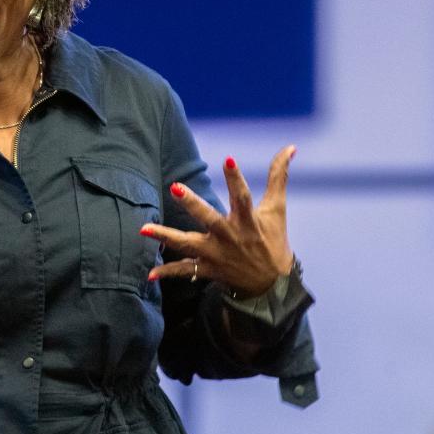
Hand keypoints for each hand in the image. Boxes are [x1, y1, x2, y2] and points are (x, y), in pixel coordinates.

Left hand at [141, 145, 296, 297]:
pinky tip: (149, 274)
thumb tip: (291, 147)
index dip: (236, 178)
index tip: (228, 158)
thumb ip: (279, 177)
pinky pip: (184, 271)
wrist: (273, 286)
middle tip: (175, 188)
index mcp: (248, 221)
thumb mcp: (276, 209)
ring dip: (165, 237)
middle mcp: (230, 237)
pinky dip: (167, 273)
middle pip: (209, 218)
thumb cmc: (273, 240)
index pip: (243, 196)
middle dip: (192, 204)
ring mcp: (217, 254)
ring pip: (188, 244)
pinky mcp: (208, 269)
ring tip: (142, 229)